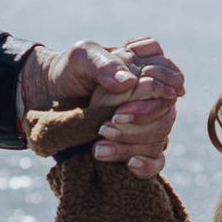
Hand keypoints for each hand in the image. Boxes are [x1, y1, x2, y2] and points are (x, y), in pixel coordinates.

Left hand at [16, 37, 184, 176]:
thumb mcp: (81, 57)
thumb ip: (104, 63)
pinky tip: (129, 165)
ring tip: (98, 148)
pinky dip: (147, 165)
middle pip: (167, 113)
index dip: (155, 94)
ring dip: (131, 145)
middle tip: (104, 128)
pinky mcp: (138, 145)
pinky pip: (157, 160)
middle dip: (138, 124)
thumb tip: (129, 82)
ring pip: (161, 137)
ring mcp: (147, 123)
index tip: (119, 110)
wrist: (49, 97)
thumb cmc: (69, 71)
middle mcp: (152, 97)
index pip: (172, 79)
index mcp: (147, 69)